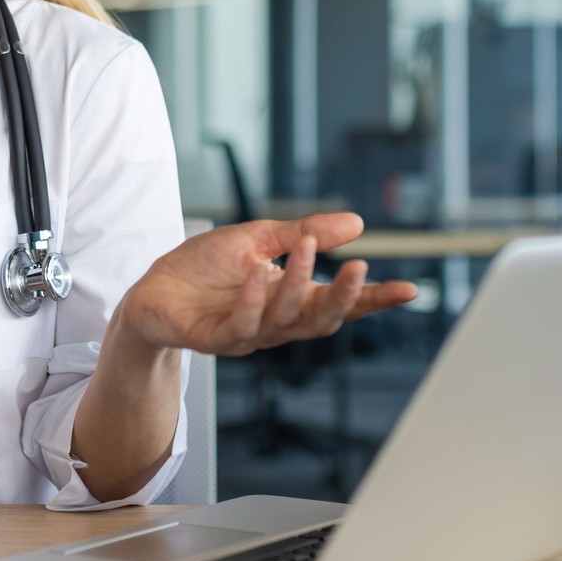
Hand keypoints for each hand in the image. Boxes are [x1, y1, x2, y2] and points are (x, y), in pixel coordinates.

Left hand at [119, 212, 417, 356]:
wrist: (152, 290)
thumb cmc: (205, 268)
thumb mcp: (258, 238)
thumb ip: (304, 233)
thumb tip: (357, 222)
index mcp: (291, 298)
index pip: (340, 302)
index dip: (374, 299)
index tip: (409, 290)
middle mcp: (277, 322)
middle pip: (322, 320)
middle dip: (344, 297)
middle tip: (359, 267)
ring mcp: (249, 334)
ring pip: (285, 319)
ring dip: (297, 284)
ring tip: (305, 249)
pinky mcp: (217, 338)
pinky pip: (242, 326)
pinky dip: (253, 300)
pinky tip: (258, 276)